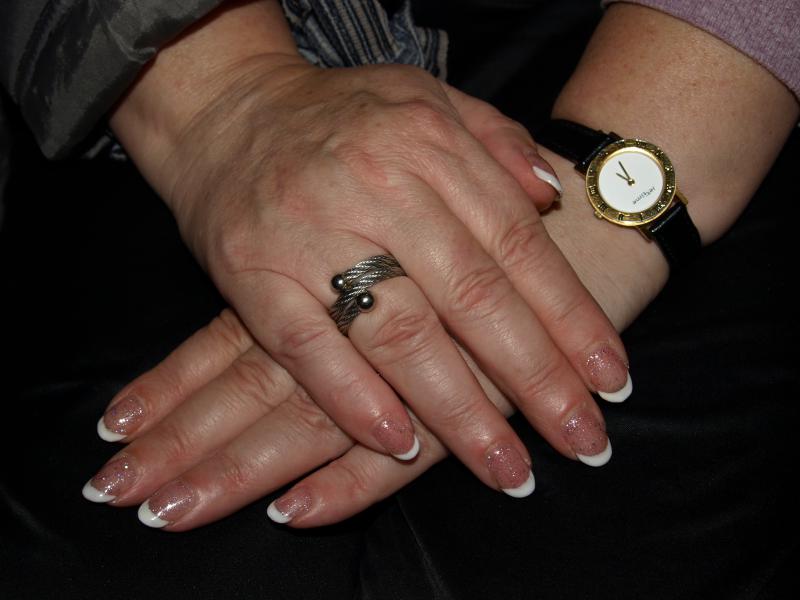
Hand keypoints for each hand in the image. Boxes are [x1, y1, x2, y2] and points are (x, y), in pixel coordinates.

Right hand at [110, 46, 629, 499]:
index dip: (570, 316)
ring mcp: (310, 232)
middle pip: (473, 298)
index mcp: (428, 143)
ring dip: (458, 412)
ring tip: (507, 469)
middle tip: (582, 440)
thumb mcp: (426, 96)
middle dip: (535, 379)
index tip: (612, 378)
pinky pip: (307, 348)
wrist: (226, 109)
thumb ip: (495, 139)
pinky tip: (399, 444)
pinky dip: (353, 400)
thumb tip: (553, 195)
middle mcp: (376, 186)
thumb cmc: (337, 114)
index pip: (517, 243)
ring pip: (399, 334)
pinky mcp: (251, 272)